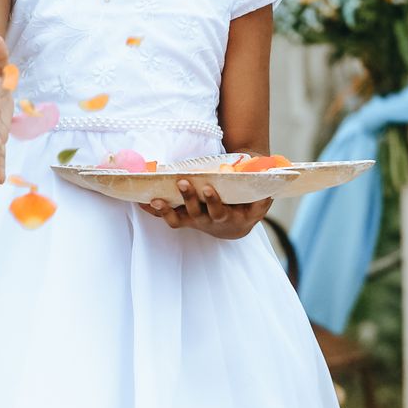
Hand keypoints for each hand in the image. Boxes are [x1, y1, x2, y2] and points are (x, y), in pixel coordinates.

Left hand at [144, 179, 270, 238]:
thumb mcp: (259, 204)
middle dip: (189, 198)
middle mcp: (207, 222)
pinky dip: (151, 210)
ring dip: (165, 210)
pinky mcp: (181, 217)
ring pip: (177, 219)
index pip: (219, 212)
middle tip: (183, 182)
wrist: (236, 225)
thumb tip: (268, 189)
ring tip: (154, 199)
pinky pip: (164, 215)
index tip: (209, 188)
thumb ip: (263, 198)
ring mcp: (192, 221)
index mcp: (227, 218)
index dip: (214, 202)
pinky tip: (139, 200)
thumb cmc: (247, 207)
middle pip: (195, 213)